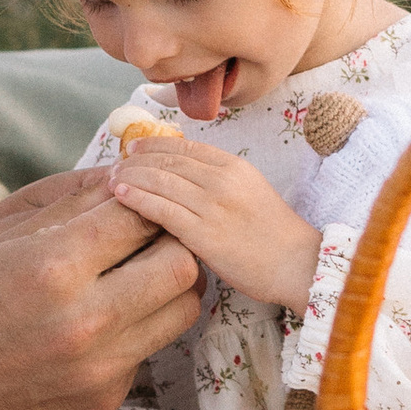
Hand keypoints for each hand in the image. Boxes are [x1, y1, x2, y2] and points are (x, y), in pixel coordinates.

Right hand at [0, 175, 204, 409]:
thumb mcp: (2, 232)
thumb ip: (73, 202)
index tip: (137, 200)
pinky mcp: (104, 399)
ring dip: (169, 284)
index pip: (140, 216)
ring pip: (182, 310)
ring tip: (137, 273)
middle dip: (172, 240)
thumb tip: (129, 178)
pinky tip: (104, 320)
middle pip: (181, 264)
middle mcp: (86, 320)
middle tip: (150, 234)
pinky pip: (149, 349)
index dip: (144, 200)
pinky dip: (138, 327)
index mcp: (55, 265)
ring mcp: (100, 367)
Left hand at [104, 135, 322, 312]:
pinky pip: (163, 209)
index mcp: (235, 166)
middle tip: (117, 165)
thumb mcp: (251, 192)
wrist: (297, 264)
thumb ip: (220, 181)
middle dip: (137, 160)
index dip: (155, 145)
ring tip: (113, 180)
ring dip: (131, 177)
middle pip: (168, 160)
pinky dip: (138, 199)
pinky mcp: (204, 233)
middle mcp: (222, 180)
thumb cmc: (274, 235)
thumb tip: (183, 177)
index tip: (135, 148)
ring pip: (161, 180)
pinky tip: (122, 197)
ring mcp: (213, 205)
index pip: (185, 147)